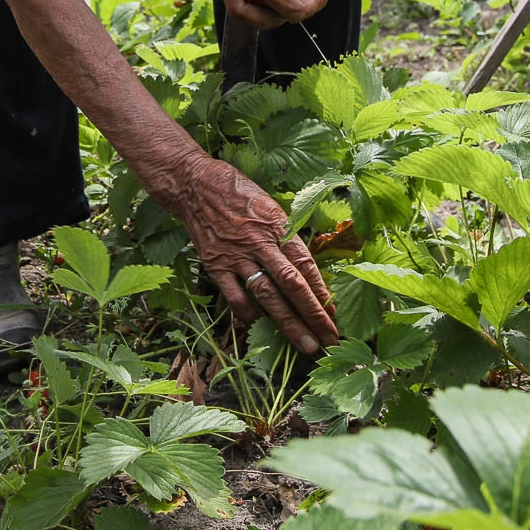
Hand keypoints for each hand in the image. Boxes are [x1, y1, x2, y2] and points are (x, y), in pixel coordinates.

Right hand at [168, 157, 336, 354]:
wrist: (194, 184)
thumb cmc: (237, 191)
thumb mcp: (269, 205)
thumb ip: (286, 234)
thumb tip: (306, 265)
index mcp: (278, 225)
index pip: (306, 265)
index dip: (323, 292)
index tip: (336, 314)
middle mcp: (259, 242)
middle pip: (292, 284)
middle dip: (314, 315)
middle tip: (330, 340)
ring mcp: (236, 256)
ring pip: (267, 295)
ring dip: (289, 323)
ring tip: (306, 345)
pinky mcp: (215, 265)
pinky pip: (235, 296)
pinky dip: (249, 314)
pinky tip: (261, 326)